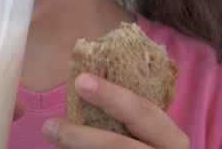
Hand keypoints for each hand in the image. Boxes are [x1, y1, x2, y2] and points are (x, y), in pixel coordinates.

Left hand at [41, 73, 188, 148]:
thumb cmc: (142, 140)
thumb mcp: (144, 127)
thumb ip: (123, 109)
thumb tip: (81, 80)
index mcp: (171, 138)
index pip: (144, 111)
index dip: (112, 96)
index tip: (81, 81)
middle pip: (121, 148)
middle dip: (83, 137)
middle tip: (49, 125)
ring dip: (75, 148)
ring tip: (49, 134)